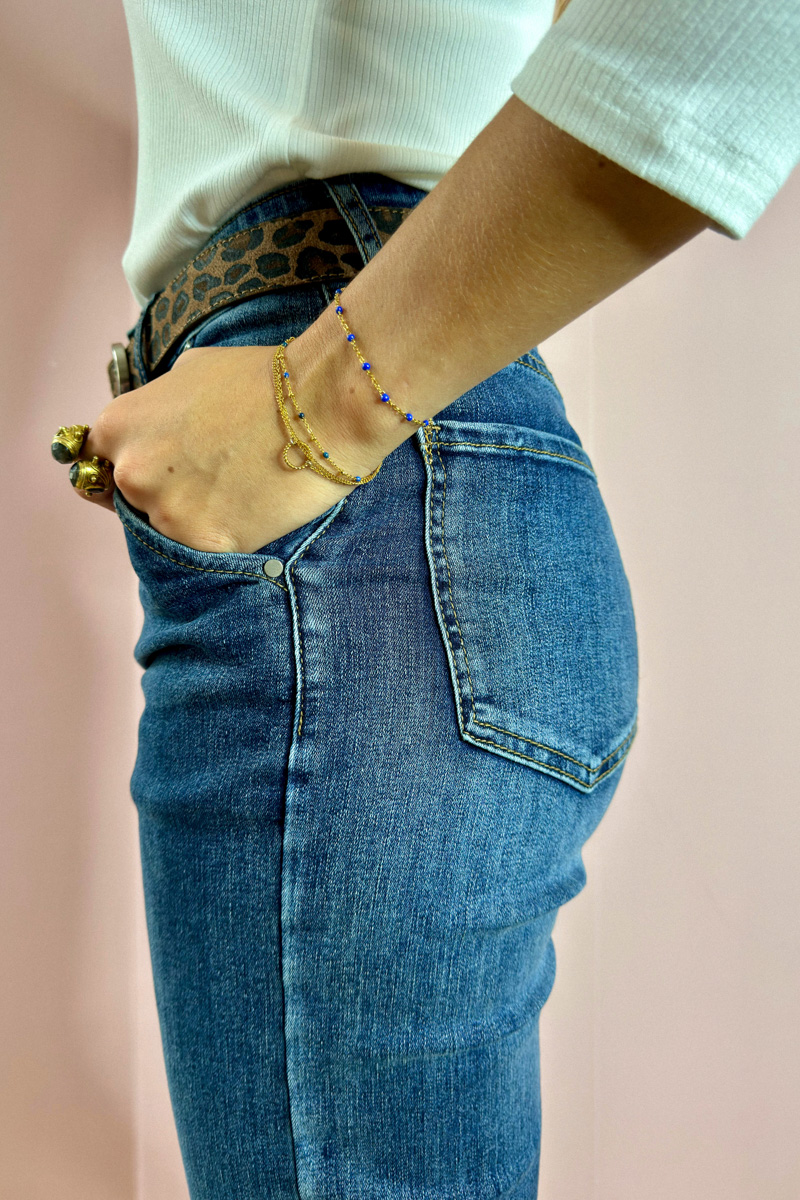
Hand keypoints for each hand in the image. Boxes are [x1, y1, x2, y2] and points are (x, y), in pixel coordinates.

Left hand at [76, 343, 379, 552]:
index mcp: (116, 426)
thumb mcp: (189, 372)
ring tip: (242, 486)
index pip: (97, 462)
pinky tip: (256, 504)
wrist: (320, 406)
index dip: (133, 462)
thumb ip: (157, 408)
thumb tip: (157, 426)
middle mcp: (130, 473)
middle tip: (213, 474)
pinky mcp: (204, 543)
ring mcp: (165, 512)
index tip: (162, 467)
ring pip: (170, 527)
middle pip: (132, 499)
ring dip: (198, 514)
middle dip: (166, 489)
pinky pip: (206, 545)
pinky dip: (229, 531)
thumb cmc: (261, 380)